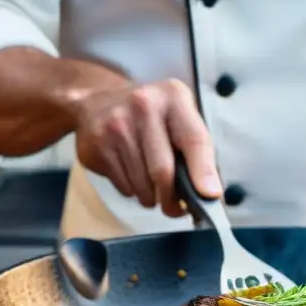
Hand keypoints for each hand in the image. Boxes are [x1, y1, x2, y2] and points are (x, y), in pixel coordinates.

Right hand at [73, 78, 220, 216]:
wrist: (96, 102)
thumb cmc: (151, 117)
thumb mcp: (179, 118)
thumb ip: (198, 152)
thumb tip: (209, 193)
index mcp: (173, 96)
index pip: (194, 139)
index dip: (203, 171)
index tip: (209, 196)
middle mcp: (143, 105)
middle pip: (163, 170)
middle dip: (171, 198)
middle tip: (175, 209)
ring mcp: (116, 124)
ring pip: (142, 184)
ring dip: (151, 197)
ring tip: (151, 187)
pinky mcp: (97, 144)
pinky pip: (123, 186)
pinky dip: (132, 191)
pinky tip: (131, 175)